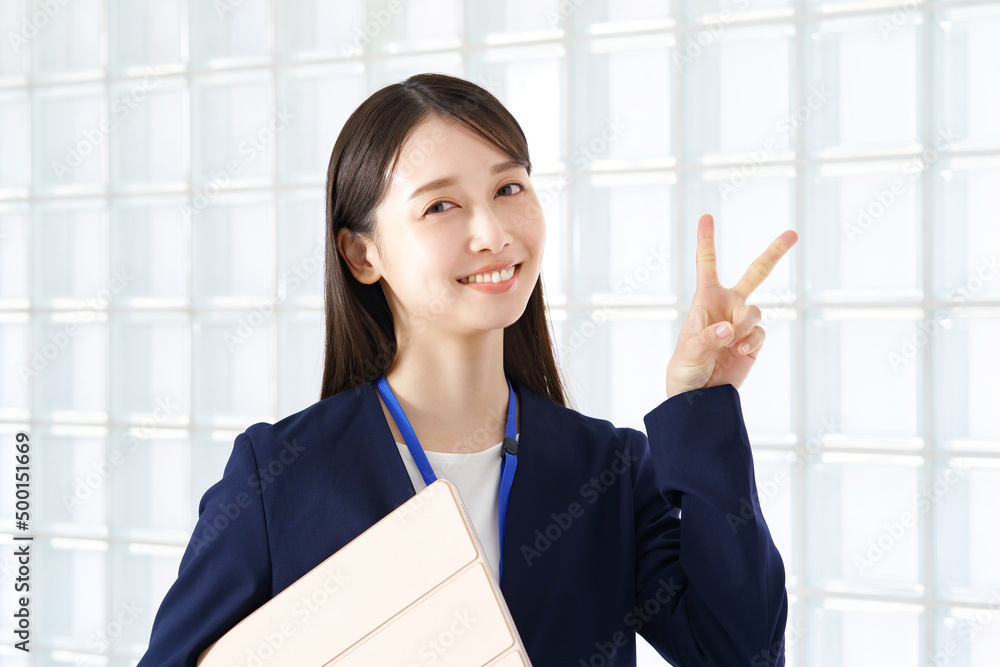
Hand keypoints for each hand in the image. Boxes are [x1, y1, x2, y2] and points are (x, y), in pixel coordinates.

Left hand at [665, 214, 797, 398]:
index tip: (706, 217)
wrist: (699, 397)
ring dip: (744, 325)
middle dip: (774, 253)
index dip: (706, 241)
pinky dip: (752, 341)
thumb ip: (706, 338)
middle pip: (755, 274)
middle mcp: (727, 306)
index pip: (707, 264)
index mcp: (705, 300)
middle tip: (793, 234)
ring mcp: (742, 324)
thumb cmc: (684, 369)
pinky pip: (761, 332)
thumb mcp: (688, 352)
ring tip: (729, 342)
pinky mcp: (754, 342)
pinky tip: (740, 351)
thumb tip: (726, 330)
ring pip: (756, 310)